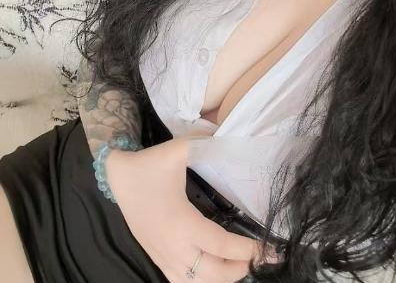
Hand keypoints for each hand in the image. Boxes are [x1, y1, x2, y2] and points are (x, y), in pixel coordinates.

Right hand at [104, 136, 280, 282]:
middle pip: (214, 274)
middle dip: (242, 268)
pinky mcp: (157, 258)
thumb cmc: (148, 165)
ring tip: (242, 262)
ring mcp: (164, 257)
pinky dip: (203, 281)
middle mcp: (174, 248)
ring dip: (223, 277)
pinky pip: (182, 282)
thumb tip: (230, 137)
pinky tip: (216, 268)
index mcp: (182, 224)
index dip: (249, 250)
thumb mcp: (178, 150)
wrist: (116, 177)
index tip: (270, 248)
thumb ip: (205, 142)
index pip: (222, 246)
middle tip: (262, 255)